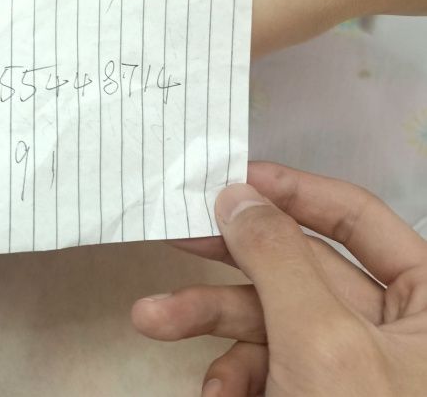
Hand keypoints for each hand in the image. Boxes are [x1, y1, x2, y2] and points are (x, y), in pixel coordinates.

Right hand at [131, 162, 426, 395]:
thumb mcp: (323, 341)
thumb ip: (278, 257)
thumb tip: (238, 193)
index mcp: (426, 297)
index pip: (355, 216)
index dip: (293, 189)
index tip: (231, 178)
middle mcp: (393, 325)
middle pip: (299, 265)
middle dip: (231, 260)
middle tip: (177, 235)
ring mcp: (352, 368)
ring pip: (273, 316)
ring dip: (211, 321)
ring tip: (153, 320)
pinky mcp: (317, 396)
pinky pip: (269, 367)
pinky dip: (233, 376)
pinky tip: (212, 394)